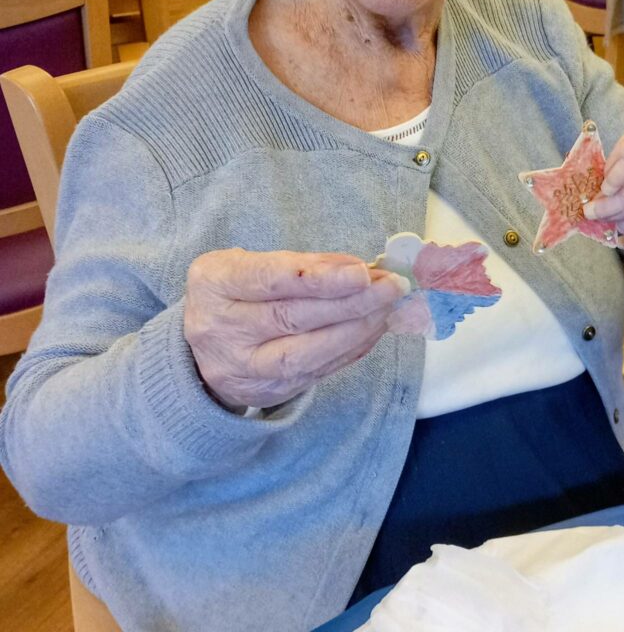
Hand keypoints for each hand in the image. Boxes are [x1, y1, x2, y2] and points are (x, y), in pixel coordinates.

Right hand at [184, 248, 404, 409]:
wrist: (203, 349)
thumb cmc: (236, 293)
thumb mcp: (251, 262)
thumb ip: (302, 262)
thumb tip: (359, 269)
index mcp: (214, 283)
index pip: (269, 279)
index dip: (317, 277)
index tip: (361, 272)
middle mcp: (222, 329)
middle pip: (291, 318)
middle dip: (349, 302)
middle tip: (390, 287)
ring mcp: (242, 368)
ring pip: (305, 354)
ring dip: (354, 330)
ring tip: (387, 309)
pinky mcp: (266, 392)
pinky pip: (315, 373)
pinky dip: (350, 350)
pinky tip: (373, 330)